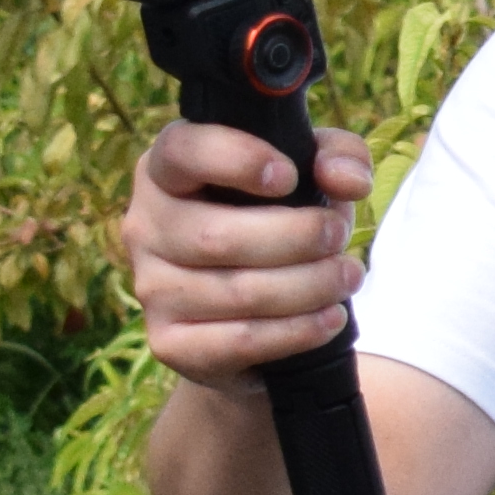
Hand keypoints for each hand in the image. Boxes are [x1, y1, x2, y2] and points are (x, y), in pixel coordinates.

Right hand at [120, 117, 371, 386]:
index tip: (289, 176)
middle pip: (218, 238)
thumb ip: (340, 156)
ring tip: (348, 277)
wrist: (259, 305)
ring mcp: (151, 288)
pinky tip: (330, 318)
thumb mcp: (316, 174)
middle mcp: (146, 226)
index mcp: (167, 171)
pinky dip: (297, 330)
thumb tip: (348, 180)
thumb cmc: (282, 217)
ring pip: (237, 292)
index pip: (183, 152)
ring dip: (310, 286)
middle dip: (298, 237)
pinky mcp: (170, 342)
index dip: (237, 160)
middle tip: (339, 237)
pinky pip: (240, 339)